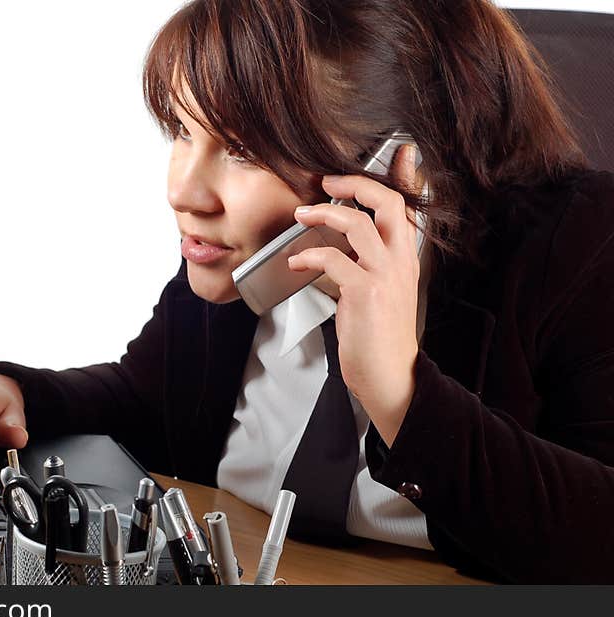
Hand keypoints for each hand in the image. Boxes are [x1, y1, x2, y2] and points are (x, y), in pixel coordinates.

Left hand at [287, 144, 420, 445]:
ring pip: (358, 224)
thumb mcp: (382, 292)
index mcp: (406, 259)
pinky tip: (296, 261)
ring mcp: (384, 276)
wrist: (389, 376)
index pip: (411, 207)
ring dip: (324, 213)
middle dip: (355, 184)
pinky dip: (309, 254)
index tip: (402, 151)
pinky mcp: (365, 294)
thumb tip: (339, 245)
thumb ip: (368, 264)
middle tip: (327, 183)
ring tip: (302, 215)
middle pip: (387, 203)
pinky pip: (334, 259)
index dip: (406, 176)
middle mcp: (400, 262)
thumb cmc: (379, 337)